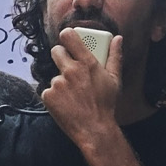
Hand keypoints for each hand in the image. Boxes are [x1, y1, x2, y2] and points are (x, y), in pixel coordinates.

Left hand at [43, 29, 126, 151]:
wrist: (94, 129)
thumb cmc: (106, 105)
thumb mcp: (115, 79)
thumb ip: (115, 56)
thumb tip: (118, 39)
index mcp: (87, 63)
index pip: (68, 36)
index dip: (66, 36)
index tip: (68, 40)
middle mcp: (71, 70)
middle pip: (56, 51)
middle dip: (61, 56)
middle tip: (68, 67)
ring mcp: (58, 83)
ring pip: (54, 75)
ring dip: (61, 81)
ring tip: (72, 95)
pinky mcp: (48, 96)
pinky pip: (48, 90)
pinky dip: (54, 96)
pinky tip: (66, 103)